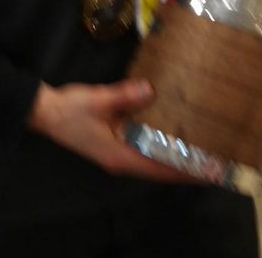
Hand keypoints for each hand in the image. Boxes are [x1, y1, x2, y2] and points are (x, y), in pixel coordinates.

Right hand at [28, 81, 197, 182]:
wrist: (45, 111)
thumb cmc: (71, 110)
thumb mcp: (98, 100)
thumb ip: (125, 95)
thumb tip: (150, 90)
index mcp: (120, 156)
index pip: (159, 169)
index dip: (185, 171)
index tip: (209, 170)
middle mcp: (123, 160)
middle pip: (160, 168)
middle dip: (186, 165)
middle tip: (215, 155)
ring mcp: (119, 152)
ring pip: (154, 159)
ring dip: (175, 155)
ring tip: (203, 144)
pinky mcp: (117, 141)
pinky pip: (145, 147)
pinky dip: (162, 143)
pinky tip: (175, 129)